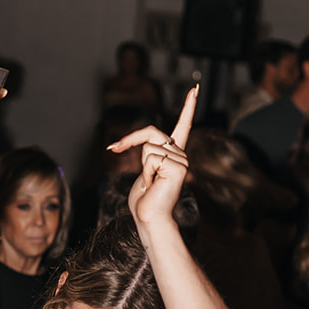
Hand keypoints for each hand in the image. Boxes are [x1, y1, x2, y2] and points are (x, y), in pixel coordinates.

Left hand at [109, 87, 197, 230]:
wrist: (150, 219)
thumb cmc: (144, 201)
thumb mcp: (145, 171)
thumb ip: (150, 155)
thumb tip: (150, 149)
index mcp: (174, 155)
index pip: (183, 125)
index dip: (188, 107)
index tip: (194, 89)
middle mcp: (181, 155)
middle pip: (150, 132)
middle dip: (128, 140)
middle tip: (113, 148)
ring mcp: (182, 160)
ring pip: (149, 147)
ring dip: (143, 167)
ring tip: (151, 183)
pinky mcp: (178, 167)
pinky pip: (152, 157)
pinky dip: (146, 172)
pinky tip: (154, 184)